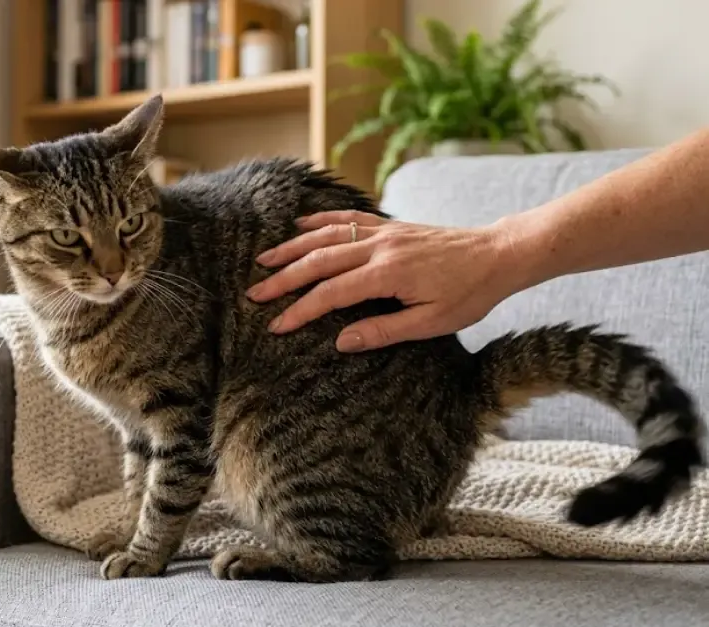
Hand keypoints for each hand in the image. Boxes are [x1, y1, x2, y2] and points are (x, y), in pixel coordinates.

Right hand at [246, 210, 522, 351]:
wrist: (499, 254)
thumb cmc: (469, 293)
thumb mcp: (431, 323)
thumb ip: (384, 330)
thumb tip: (342, 341)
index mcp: (388, 274)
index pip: (330, 293)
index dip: (300, 310)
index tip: (276, 326)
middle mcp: (380, 247)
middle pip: (319, 261)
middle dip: (283, 278)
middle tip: (254, 293)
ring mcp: (384, 231)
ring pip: (326, 235)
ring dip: (293, 247)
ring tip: (265, 259)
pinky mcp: (391, 225)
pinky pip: (347, 217)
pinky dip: (320, 220)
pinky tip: (301, 225)